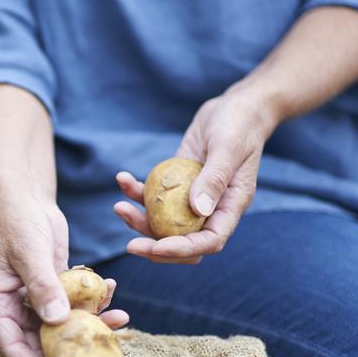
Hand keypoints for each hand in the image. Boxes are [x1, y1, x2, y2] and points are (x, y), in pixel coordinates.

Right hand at [0, 189, 128, 356]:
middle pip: (40, 343)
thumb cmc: (15, 218)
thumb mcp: (29, 252)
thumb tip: (57, 321)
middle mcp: (13, 307)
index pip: (13, 349)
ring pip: (62, 325)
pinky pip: (74, 304)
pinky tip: (113, 292)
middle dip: (70, 352)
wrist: (23, 194)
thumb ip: (43, 285)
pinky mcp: (53, 287)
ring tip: (120, 320)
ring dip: (89, 325)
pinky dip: (93, 301)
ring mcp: (33, 298)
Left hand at [114, 88, 278, 263]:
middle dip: (156, 247)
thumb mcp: (228, 147)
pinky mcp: (177, 183)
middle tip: (130, 245)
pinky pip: (155, 196)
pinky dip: (137, 192)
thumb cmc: (239, 124)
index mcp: (231, 206)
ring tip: (119, 206)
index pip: (209, 241)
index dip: (182, 250)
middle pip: (184, 241)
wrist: (236, 106)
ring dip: (139, 220)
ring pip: (164, 223)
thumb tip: (198, 210)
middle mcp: (212, 207)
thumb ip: (214, 178)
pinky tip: (123, 178)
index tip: (155, 248)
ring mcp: (193, 197)